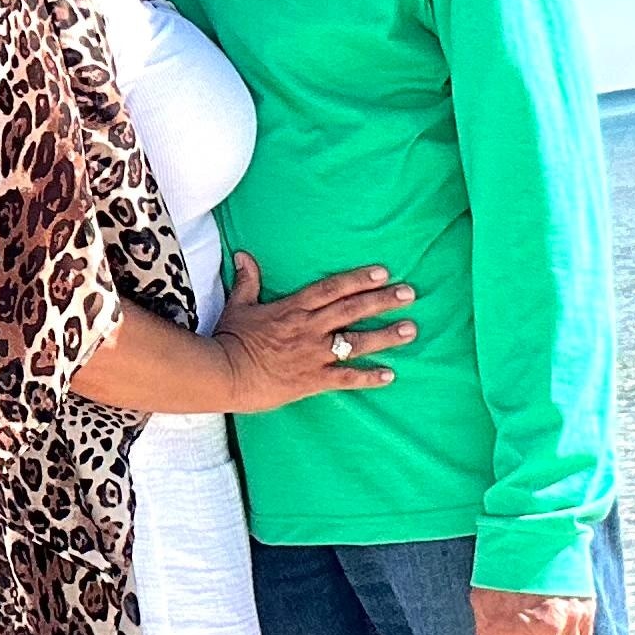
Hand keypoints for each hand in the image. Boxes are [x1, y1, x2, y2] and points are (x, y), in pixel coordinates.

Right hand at [212, 255, 416, 412]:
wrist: (223, 374)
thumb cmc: (229, 339)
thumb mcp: (238, 305)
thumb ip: (248, 281)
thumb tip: (243, 255)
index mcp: (293, 308)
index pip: (332, 288)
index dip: (358, 279)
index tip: (383, 272)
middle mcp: (308, 328)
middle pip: (352, 310)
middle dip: (382, 301)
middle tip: (410, 293)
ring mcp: (313, 354)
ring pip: (355, 342)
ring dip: (385, 336)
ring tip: (410, 330)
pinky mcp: (311, 380)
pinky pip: (345, 378)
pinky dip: (368, 377)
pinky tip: (390, 375)